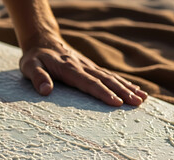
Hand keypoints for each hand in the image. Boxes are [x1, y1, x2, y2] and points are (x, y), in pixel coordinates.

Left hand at [19, 34, 147, 105]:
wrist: (42, 41)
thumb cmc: (35, 57)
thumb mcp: (30, 66)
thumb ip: (38, 77)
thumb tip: (45, 91)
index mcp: (69, 68)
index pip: (89, 82)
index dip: (103, 93)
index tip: (116, 103)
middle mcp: (83, 66)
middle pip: (105, 80)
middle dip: (122, 92)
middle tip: (137, 103)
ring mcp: (89, 66)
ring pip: (111, 77)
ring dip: (127, 88)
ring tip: (142, 99)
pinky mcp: (91, 67)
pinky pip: (109, 75)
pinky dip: (123, 82)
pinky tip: (135, 89)